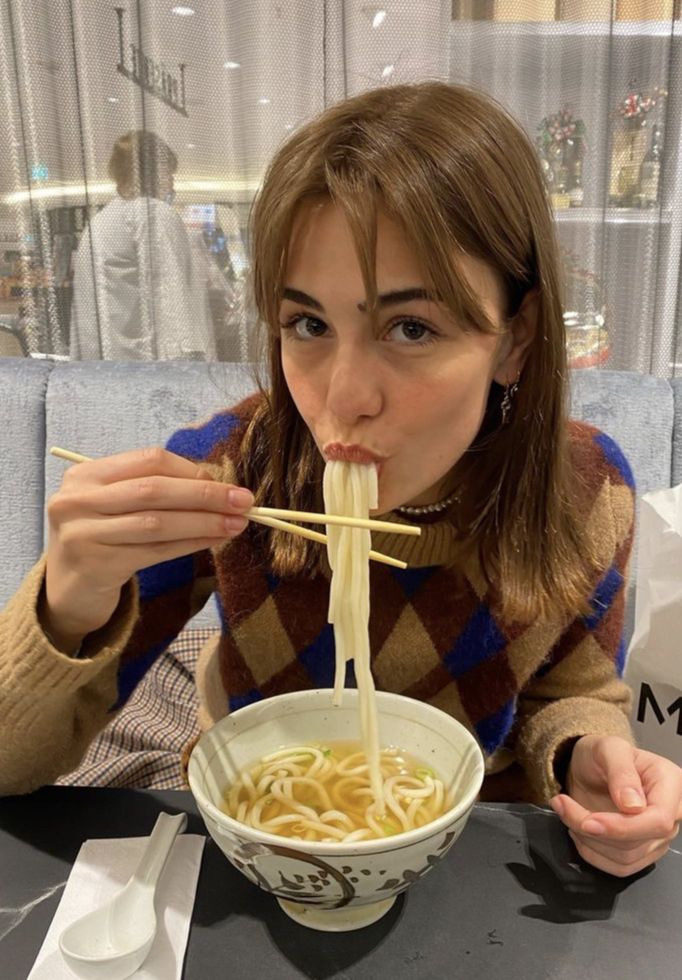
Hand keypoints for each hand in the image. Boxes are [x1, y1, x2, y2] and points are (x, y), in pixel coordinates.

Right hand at [44, 447, 253, 639]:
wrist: (68, 590)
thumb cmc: (103, 539)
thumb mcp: (117, 505)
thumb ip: (155, 490)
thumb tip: (218, 485)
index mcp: (86, 474)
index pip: (149, 461)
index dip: (192, 471)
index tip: (226, 483)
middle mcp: (78, 500)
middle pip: (154, 490)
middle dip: (205, 495)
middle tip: (244, 501)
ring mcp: (83, 534)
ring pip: (157, 522)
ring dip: (204, 522)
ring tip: (236, 524)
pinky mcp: (97, 566)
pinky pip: (156, 551)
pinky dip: (190, 544)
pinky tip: (213, 541)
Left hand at [549, 734, 681, 877]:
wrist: (590, 765)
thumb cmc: (602, 753)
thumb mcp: (608, 748)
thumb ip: (621, 772)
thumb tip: (633, 806)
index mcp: (670, 784)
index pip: (659, 820)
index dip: (623, 827)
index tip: (588, 821)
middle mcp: (671, 814)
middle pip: (639, 842)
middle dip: (595, 831)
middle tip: (563, 805)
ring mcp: (658, 836)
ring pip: (626, 858)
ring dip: (588, 841)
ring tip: (567, 812)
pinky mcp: (642, 851)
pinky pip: (620, 867)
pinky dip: (592, 853)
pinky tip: (578, 830)